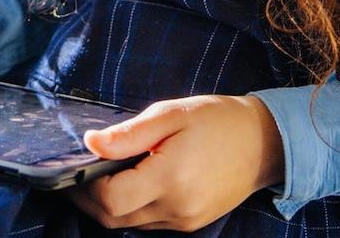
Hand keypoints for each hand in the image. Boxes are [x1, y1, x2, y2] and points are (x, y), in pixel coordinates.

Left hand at [64, 94, 283, 231]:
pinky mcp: (191, 223)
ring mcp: (185, 221)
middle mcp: (177, 208)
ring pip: (129, 224)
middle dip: (88, 200)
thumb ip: (128, 134)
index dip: (84, 186)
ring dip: (109, 205)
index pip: (110, 198)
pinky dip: (131, 207)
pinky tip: (130, 183)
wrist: (264, 142)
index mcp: (171, 179)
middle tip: (76, 174)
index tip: (75, 165)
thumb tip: (90, 143)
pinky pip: (149, 222)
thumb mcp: (171, 114)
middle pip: (114, 218)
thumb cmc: (217, 120)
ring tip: (101, 175)